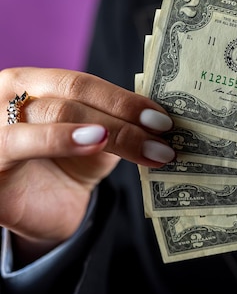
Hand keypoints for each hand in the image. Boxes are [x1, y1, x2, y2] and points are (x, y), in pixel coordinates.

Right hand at [0, 67, 173, 262]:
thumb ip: (118, 121)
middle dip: (124, 114)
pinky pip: (17, 143)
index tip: (164, 118)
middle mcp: (6, 95)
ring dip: (108, 129)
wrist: (36, 212)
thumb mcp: (96, 138)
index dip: (125, 98)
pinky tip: (96, 141)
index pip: (81, 81)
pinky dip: (59, 138)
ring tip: (144, 142)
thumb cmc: (65, 165)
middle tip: (164, 134)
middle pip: (72, 93)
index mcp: (31, 83)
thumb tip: (164, 113)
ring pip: (53, 114)